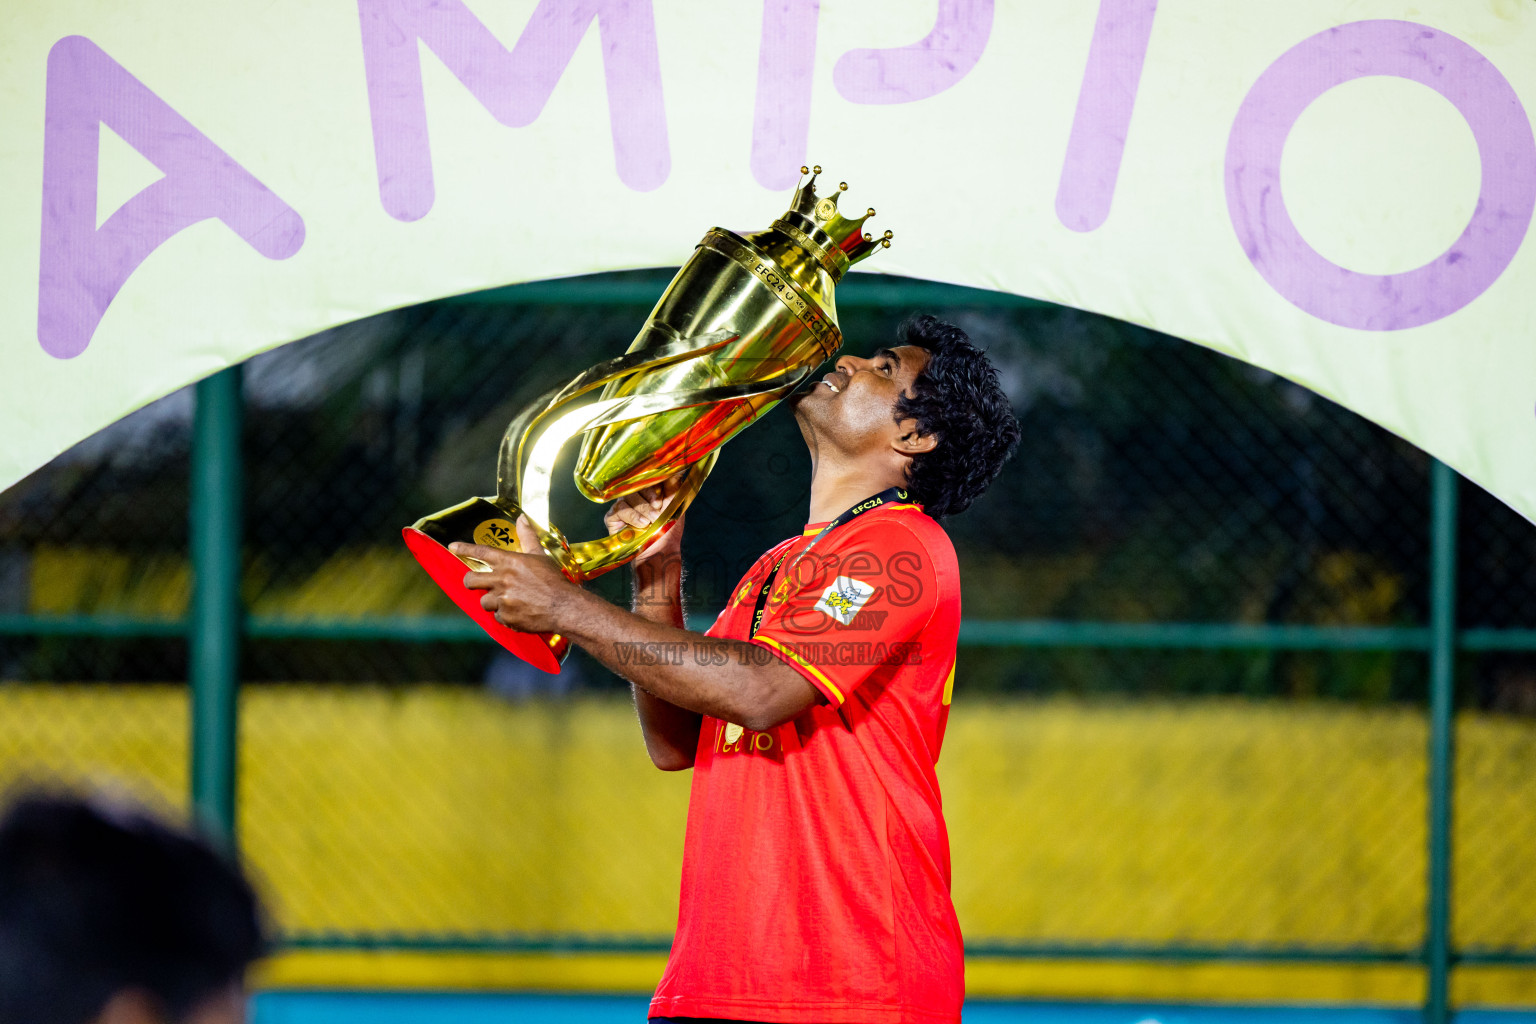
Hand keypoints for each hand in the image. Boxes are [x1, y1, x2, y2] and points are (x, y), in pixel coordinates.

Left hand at [453, 517, 577, 633]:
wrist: (563, 606)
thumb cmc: (553, 580)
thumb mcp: (540, 555)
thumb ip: (527, 537)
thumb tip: (522, 518)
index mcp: (509, 562)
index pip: (481, 552)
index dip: (464, 549)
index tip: (452, 546)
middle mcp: (501, 579)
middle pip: (470, 580)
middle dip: (470, 581)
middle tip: (477, 583)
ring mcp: (502, 599)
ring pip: (484, 601)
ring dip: (492, 601)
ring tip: (508, 600)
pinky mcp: (506, 616)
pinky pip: (498, 617)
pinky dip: (506, 615)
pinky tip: (519, 612)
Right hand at [603, 471, 686, 565]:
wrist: (660, 552)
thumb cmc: (668, 529)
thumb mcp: (674, 505)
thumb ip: (673, 485)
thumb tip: (677, 466)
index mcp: (648, 489)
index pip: (646, 475)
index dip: (654, 481)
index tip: (662, 493)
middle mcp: (634, 495)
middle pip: (636, 484)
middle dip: (650, 496)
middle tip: (658, 507)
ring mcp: (622, 505)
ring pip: (628, 496)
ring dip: (643, 508)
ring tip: (652, 520)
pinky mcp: (612, 517)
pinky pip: (619, 509)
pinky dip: (632, 516)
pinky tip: (642, 524)